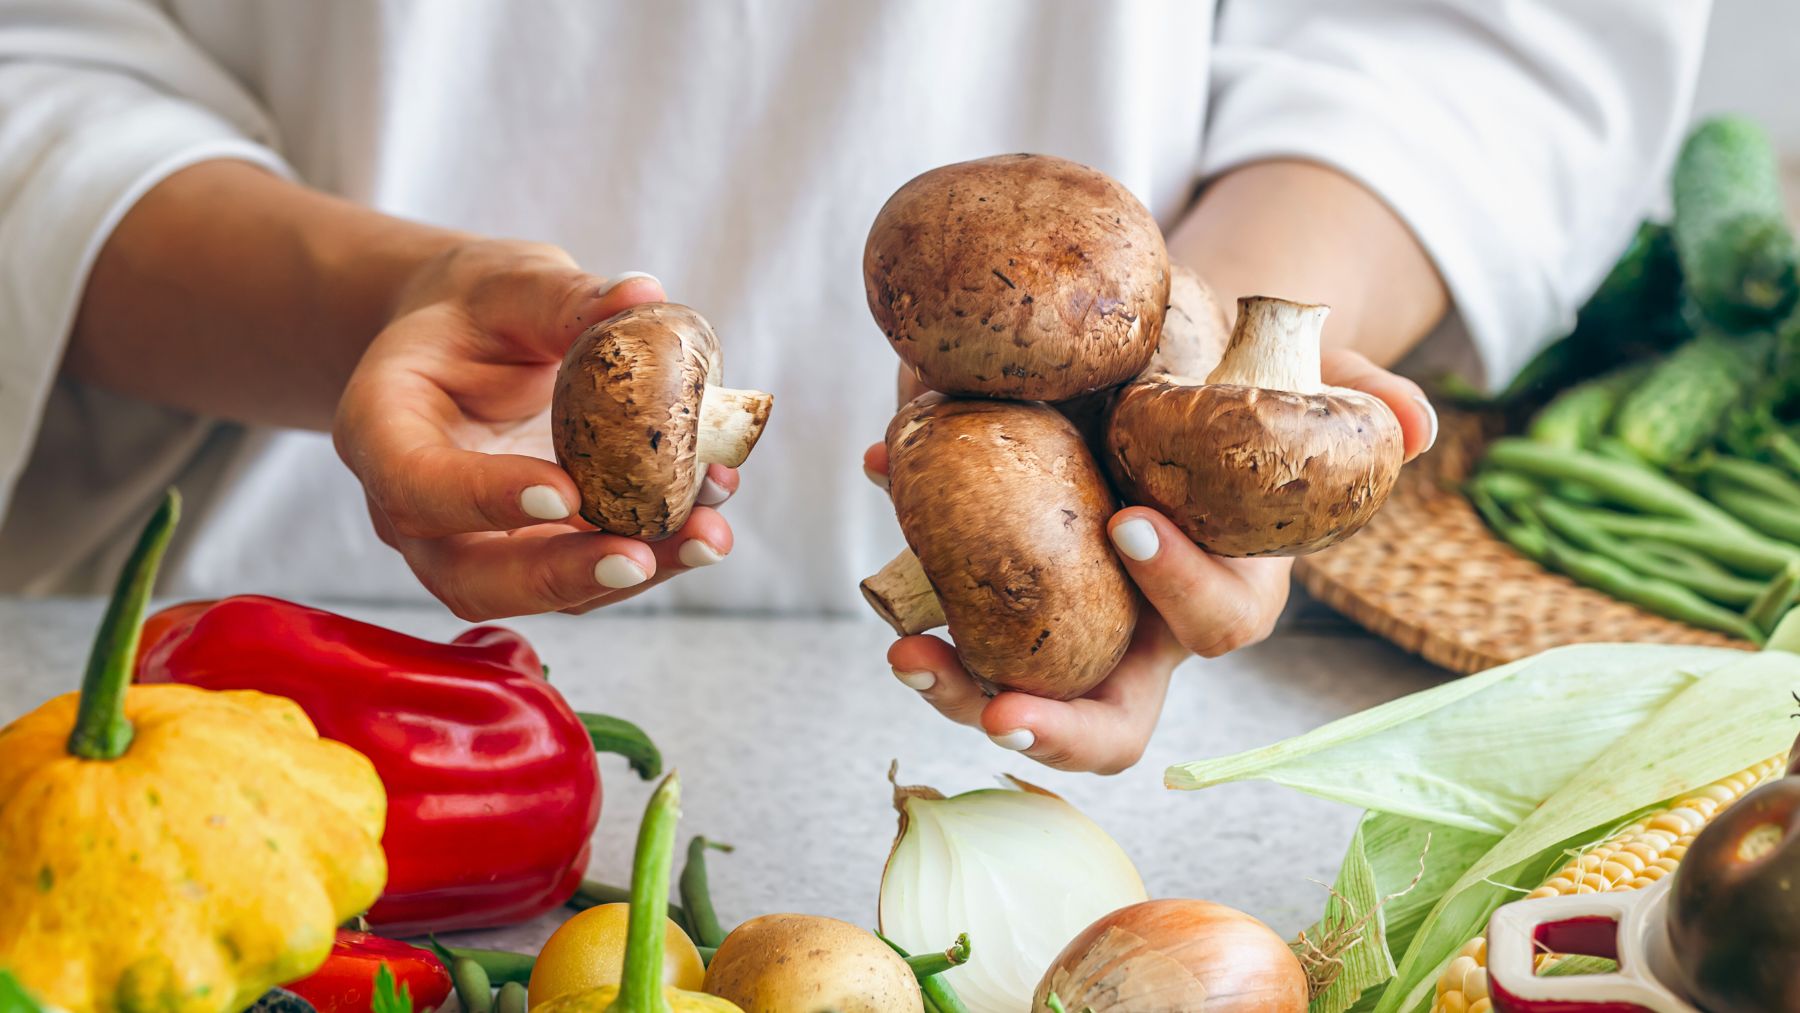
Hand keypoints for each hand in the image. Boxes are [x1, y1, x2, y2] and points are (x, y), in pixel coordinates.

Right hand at [334, 240, 737, 619]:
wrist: (469, 342)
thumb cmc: (478, 308)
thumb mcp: (510, 282)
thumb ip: (564, 296)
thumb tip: (643, 296)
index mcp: (381, 429)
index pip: (415, 484)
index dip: (485, 499)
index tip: (563, 493)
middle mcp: (415, 507)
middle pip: (469, 576)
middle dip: (561, 575)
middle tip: (638, 556)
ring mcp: (472, 543)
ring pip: (537, 592)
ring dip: (627, 575)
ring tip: (706, 535)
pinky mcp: (533, 553)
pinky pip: (584, 574)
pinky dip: (650, 554)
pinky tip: (709, 516)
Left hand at [865, 347, 1436, 772]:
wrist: (1159, 337)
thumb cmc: (1237, 367)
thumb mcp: (1296, 368)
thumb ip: (1355, 396)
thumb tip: (1419, 423)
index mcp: (1218, 581)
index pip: (1216, 623)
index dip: (1182, 588)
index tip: (1133, 524)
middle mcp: (1135, 619)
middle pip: (1106, 717)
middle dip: (1054, 727)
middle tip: (1000, 709)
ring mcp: (1058, 606)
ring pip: (1012, 686)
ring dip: (954, 685)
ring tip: (904, 651)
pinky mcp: (990, 567)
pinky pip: (947, 593)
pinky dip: (907, 557)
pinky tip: (883, 465)